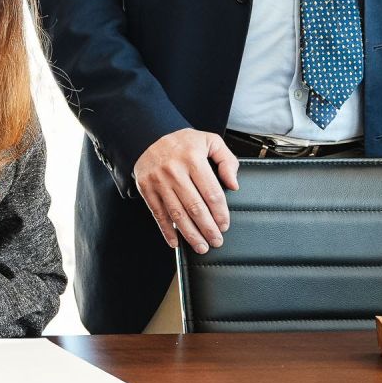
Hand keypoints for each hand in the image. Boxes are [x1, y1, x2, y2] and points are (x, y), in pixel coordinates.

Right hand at [132, 128, 236, 253]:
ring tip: (201, 246)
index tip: (224, 225)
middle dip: (208, 228)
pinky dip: (167, 230)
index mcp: (193, 158)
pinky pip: (158, 214)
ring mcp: (159, 181)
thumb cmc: (182, 142)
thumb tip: (233, 184)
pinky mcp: (147, 189)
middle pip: (195, 207)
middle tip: (216, 241)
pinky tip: (175, 242)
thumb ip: (226, 160)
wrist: (147, 136)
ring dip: (190, 234)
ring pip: (177, 214)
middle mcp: (175, 171)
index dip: (220, 213)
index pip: (211, 192)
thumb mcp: (209, 141)